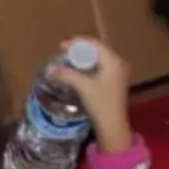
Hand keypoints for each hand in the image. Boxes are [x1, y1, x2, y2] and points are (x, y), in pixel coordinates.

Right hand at [53, 38, 132, 153]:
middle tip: (64, 53)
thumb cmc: (100, 103)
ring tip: (69, 61)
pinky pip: (100, 67)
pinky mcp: (115, 82)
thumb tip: (50, 67)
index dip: (78, 42)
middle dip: (80, 50)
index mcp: (113, 61)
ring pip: (99, 59)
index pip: (95, 44)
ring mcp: (118, 73)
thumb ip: (66, 74)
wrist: (113, 125)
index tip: (62, 46)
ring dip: (84, 58)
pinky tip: (78, 72)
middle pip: (97, 49)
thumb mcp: (83, 86)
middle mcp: (118, 64)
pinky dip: (88, 66)